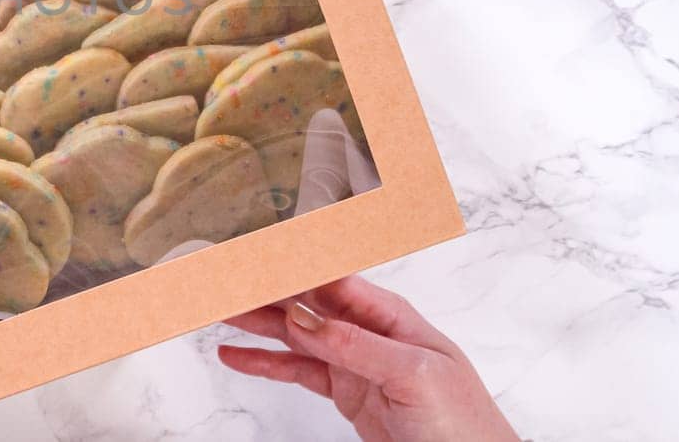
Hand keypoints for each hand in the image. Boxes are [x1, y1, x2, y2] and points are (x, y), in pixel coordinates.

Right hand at [217, 276, 517, 441]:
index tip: (250, 257)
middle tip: (218, 282)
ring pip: (293, 335)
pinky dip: (264, 363)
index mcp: (389, 315)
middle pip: (304, 303)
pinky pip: (296, 371)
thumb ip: (355, 343)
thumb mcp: (412, 373)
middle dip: (262, 291)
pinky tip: (236, 355)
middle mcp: (369, 332)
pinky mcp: (346, 393)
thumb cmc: (464, 421)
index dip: (289, 266)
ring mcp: (355, 363)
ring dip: (255, 323)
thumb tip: (304, 313)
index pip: (329, 279)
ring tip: (214, 311)